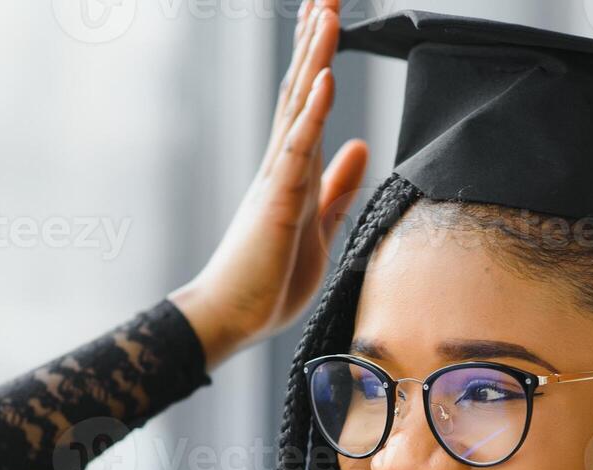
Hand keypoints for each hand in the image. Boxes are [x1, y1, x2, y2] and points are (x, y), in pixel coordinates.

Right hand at [171, 0, 368, 370]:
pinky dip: (313, 112)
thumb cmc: (268, 280)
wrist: (233, 317)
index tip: (327, 15)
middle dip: (315, 39)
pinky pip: (298, 148)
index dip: (319, 57)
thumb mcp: (319, 226)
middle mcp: (280, 163)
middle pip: (300, 88)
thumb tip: (360, 147)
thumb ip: (338, 187)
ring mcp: (276, 178)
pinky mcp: (277, 200)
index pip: (308, 102)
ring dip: (314, 58)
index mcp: (291, 170)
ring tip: (325, 11)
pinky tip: (325, 79)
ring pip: (298, 106)